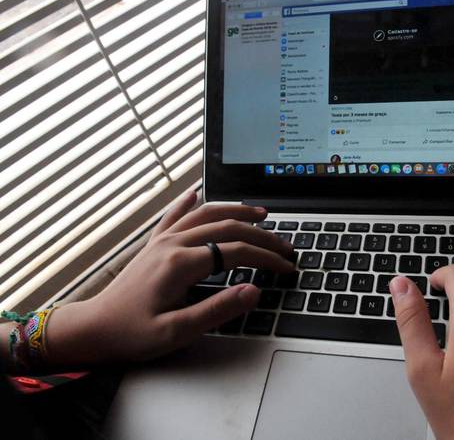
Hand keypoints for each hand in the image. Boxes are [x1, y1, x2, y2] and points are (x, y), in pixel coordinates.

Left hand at [44, 191, 293, 366]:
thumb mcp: (177, 332)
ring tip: (260, 213)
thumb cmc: (133, 333)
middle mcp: (173, 244)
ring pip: (205, 214)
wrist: (94, 328)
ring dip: (235, 211)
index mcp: (181, 264)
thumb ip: (217, 310)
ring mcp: (162, 241)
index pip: (237, 252)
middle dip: (261, 235)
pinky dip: (188, 202)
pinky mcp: (154, 244)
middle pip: (227, 228)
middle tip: (284, 245)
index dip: (266, 258)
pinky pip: (173, 215)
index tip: (286, 267)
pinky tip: (196, 192)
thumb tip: (253, 290)